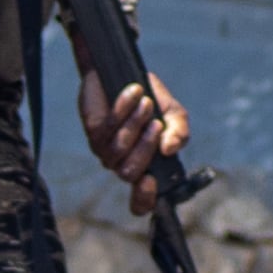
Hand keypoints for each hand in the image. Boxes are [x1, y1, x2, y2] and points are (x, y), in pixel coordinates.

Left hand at [78, 70, 189, 215]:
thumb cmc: (150, 97)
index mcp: (146, 166)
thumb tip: (170, 149)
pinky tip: (132, 92)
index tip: (151, 181)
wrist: (124, 71)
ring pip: (119, 149)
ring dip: (135, 123)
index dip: (144, 199)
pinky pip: (108, 128)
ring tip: (145, 102)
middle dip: (146, 147)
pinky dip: (123, 108)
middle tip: (155, 123)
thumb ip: (179, 132)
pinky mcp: (93, 131)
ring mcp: (106, 149)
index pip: (140, 201)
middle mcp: (124, 162)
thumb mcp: (173, 114)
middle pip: (130, 173)